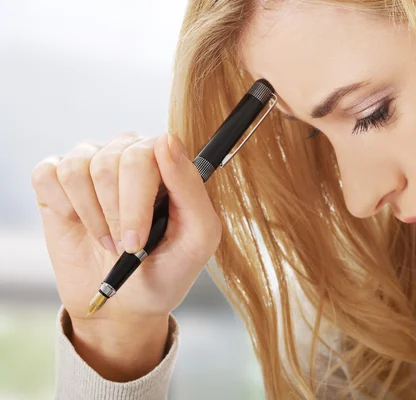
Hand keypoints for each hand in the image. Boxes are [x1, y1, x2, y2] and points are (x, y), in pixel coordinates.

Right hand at [31, 131, 221, 379]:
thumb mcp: (198, 236)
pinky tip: (78, 224)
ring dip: (92, 217)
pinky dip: (63, 208)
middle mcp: (131, 154)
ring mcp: (93, 162)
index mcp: (168, 163)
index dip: (138, 199)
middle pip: (113, 159)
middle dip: (116, 214)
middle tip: (125, 246)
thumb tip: (166, 139)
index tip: (138, 240)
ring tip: (108, 240)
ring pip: (79, 167)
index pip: (151, 150)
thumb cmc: (168, 269)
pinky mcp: (57, 178)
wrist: (125, 305)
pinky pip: (49, 174)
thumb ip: (190, 187)